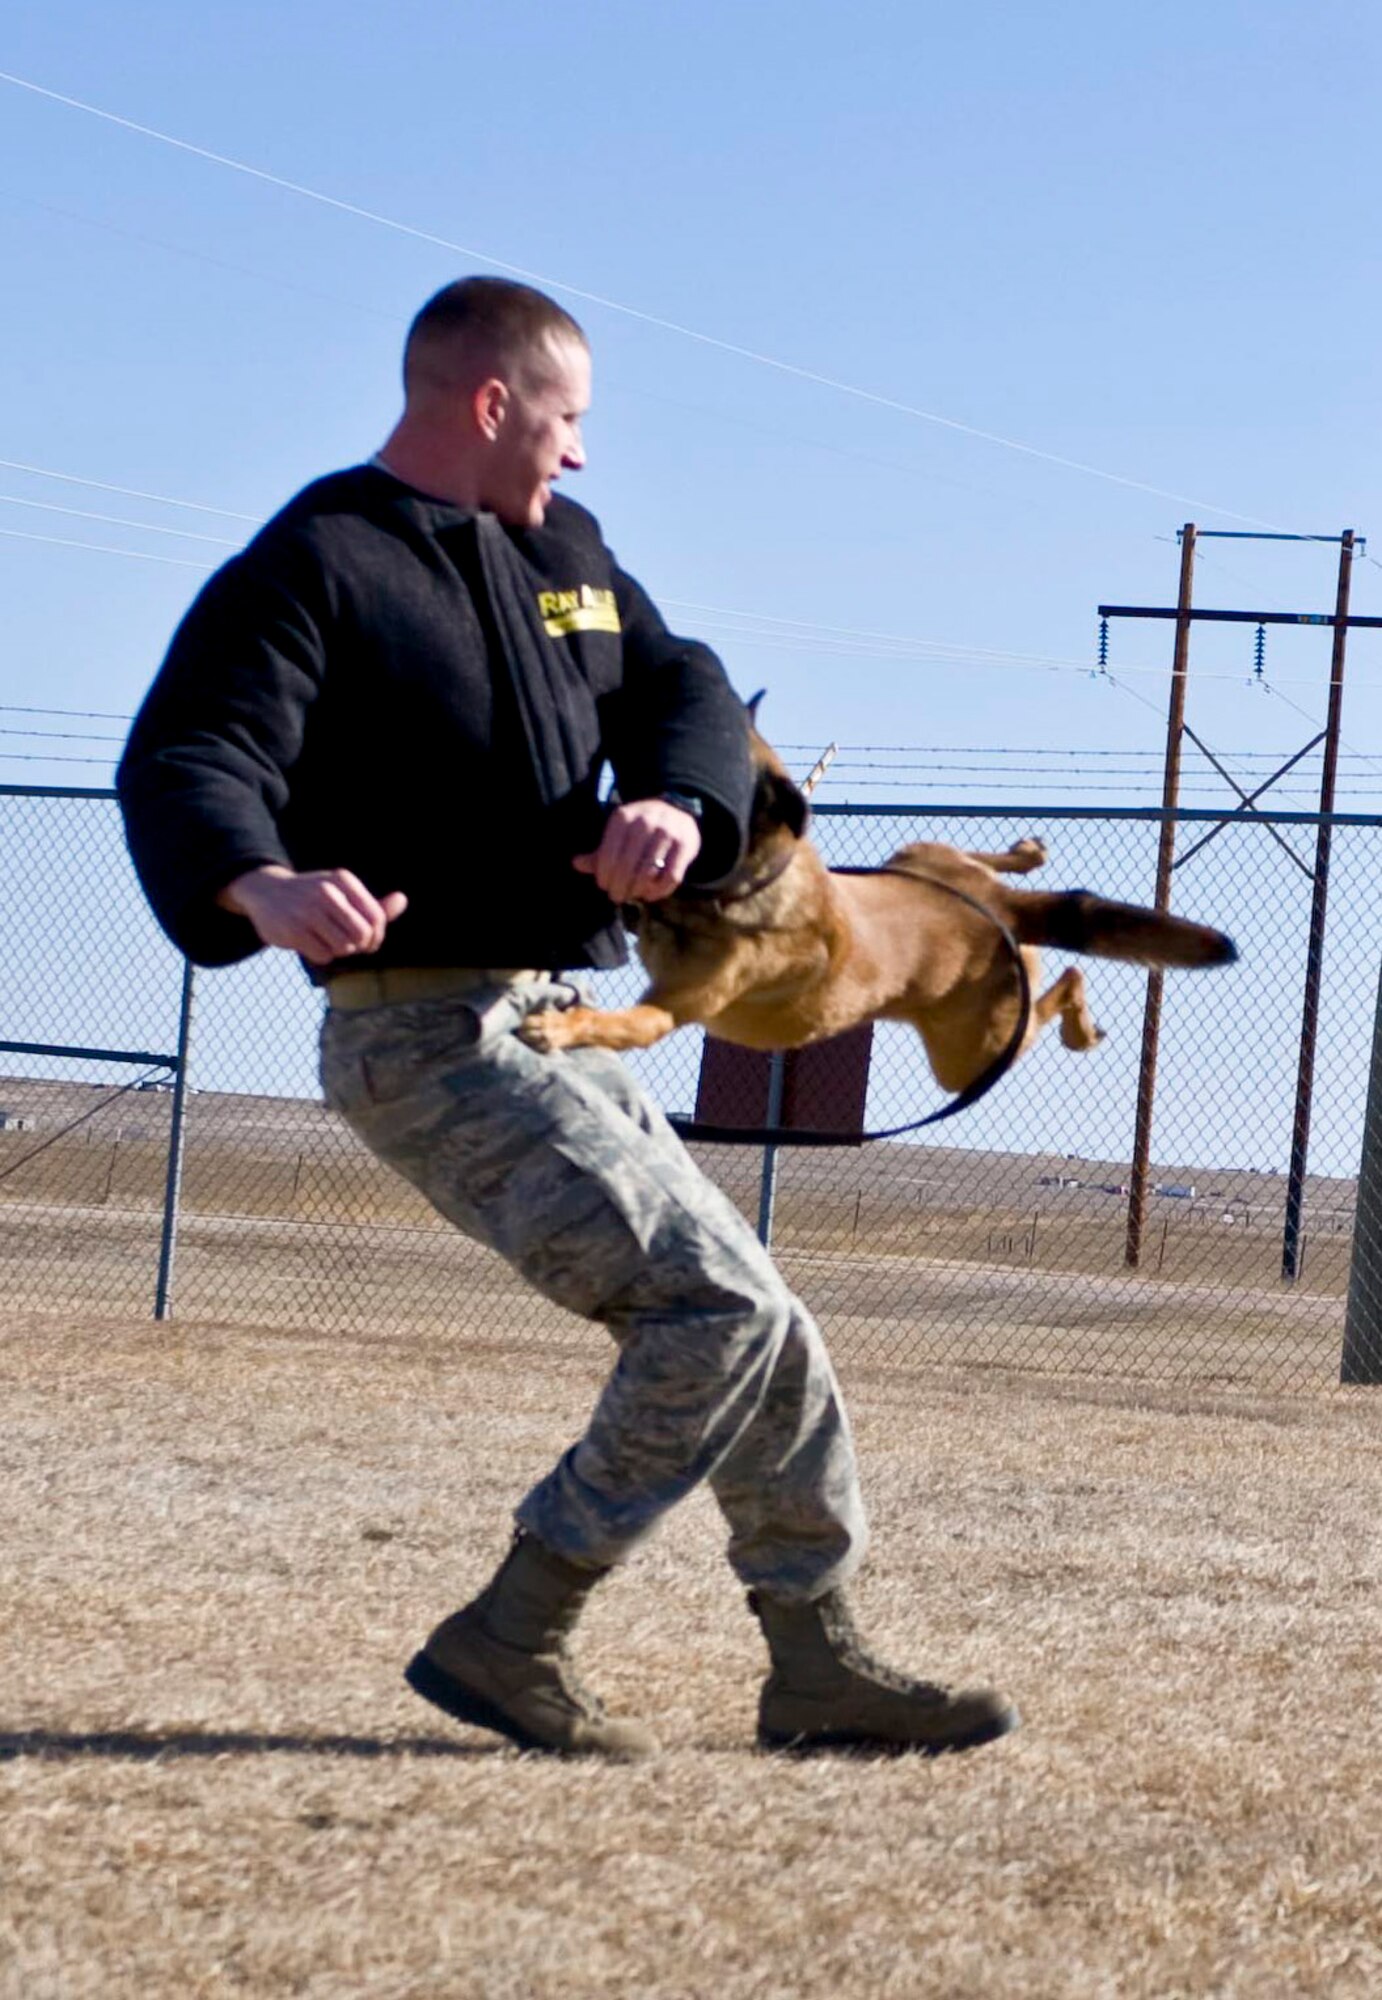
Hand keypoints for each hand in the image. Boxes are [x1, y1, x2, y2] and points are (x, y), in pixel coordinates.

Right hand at [217, 865, 407, 964]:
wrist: (265, 892)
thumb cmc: (312, 896)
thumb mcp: (342, 893)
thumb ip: (373, 904)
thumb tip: (402, 900)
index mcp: (343, 880)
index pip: (377, 918)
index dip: (376, 937)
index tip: (367, 941)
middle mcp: (327, 892)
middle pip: (362, 936)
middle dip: (358, 946)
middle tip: (347, 944)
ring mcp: (308, 911)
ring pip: (344, 947)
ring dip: (338, 950)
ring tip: (326, 940)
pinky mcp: (293, 930)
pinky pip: (323, 956)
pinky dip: (321, 955)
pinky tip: (311, 943)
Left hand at [572, 798, 701, 902]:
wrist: (677, 810)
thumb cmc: (639, 828)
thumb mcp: (617, 832)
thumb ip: (599, 852)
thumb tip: (576, 864)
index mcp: (623, 816)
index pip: (608, 854)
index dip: (604, 875)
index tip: (603, 885)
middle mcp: (646, 821)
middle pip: (627, 866)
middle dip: (619, 886)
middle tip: (616, 896)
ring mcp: (668, 832)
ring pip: (648, 873)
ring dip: (637, 890)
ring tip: (632, 895)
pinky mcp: (686, 845)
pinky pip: (671, 877)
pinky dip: (658, 891)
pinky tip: (649, 894)